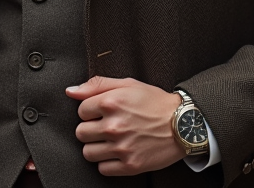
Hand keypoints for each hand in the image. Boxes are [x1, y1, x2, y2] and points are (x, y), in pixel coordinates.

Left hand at [66, 76, 185, 175]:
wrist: (183, 124)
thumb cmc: (155, 102)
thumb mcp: (128, 84)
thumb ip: (97, 85)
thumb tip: (70, 91)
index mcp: (112, 103)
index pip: (81, 111)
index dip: (91, 111)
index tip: (102, 112)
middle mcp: (114, 126)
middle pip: (81, 133)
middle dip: (91, 129)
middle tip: (105, 127)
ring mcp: (122, 147)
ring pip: (88, 153)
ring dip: (96, 147)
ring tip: (110, 140)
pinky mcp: (130, 165)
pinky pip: (102, 169)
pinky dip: (107, 163)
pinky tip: (118, 152)